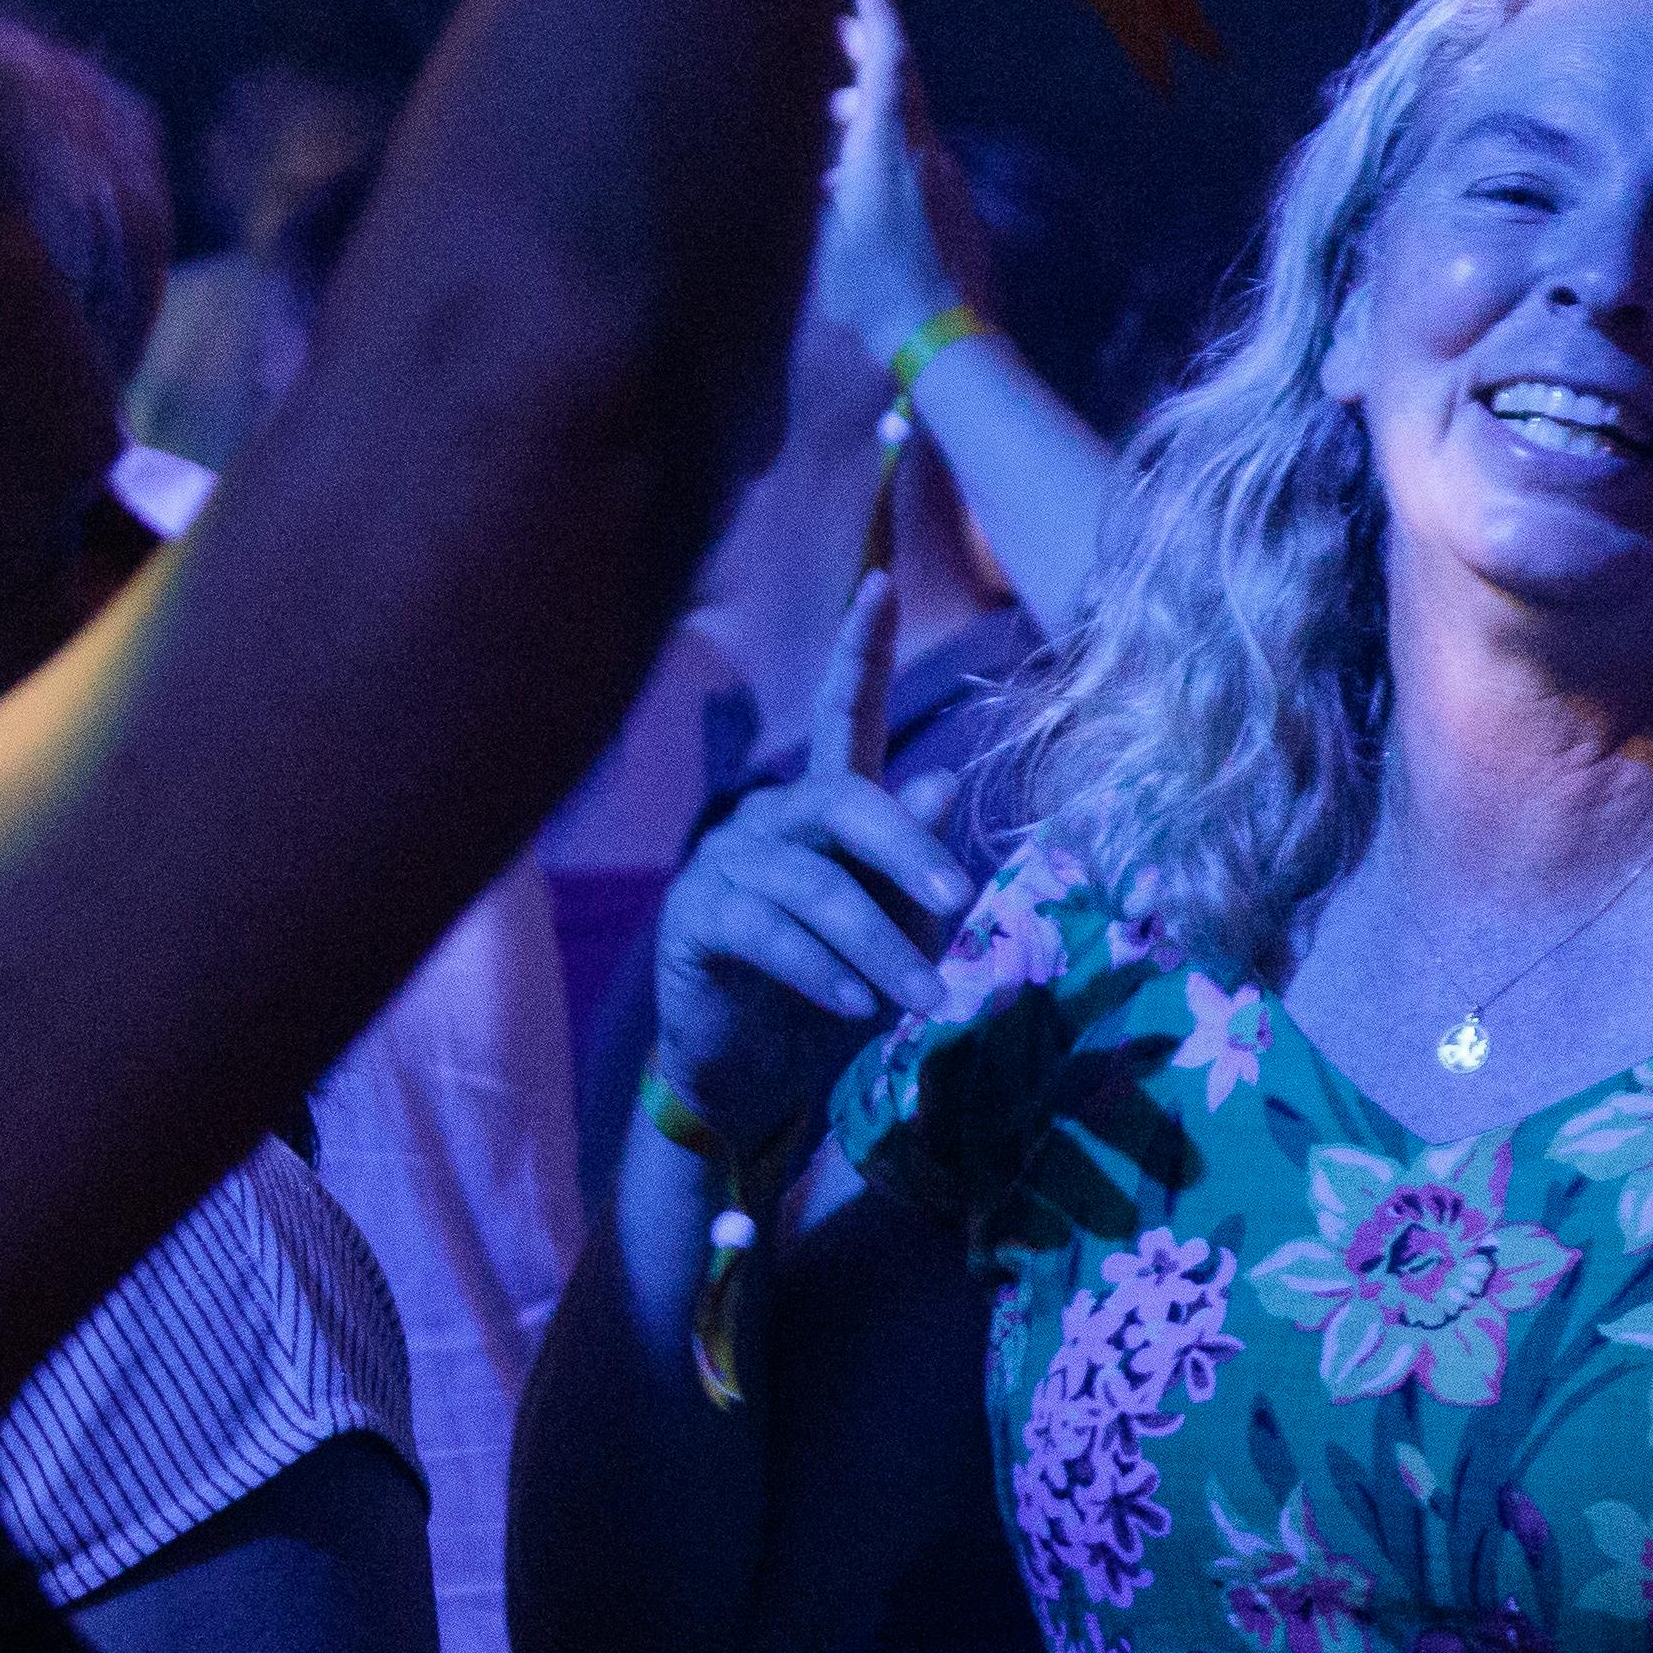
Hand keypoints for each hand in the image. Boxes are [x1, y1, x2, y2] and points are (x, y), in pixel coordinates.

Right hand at [645, 573, 972, 1155]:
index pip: (841, 714)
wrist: (755, 1072)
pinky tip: (854, 1007)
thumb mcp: (897, 933)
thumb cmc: (837, 990)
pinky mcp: (696, 918)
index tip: (882, 581)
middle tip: (957, 901)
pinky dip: (819, 971)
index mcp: (824, 807)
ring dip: (877, 949)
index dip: (859, 649)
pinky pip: (765, 933)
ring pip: (814, 887)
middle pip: (841, 802)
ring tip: (924, 1003)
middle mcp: (770, 819)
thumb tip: (942, 780)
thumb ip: (915, 869)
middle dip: (904, 848)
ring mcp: (726, 864)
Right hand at [812, 0, 979, 363]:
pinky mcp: (953, 208)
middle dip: (866, 50)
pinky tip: (849, 179)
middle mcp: (924, 153)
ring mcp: (944, 181)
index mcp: (889, 148)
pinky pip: (913, 159)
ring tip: (829, 111)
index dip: (877, 8)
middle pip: (899, 82)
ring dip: (868, 107)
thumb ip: (815, 190)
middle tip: (834, 30)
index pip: (887, 59)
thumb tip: (810, 161)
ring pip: (905, 123)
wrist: (946, 343)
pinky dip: (880, 148)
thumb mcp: (824, 238)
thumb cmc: (876, 293)